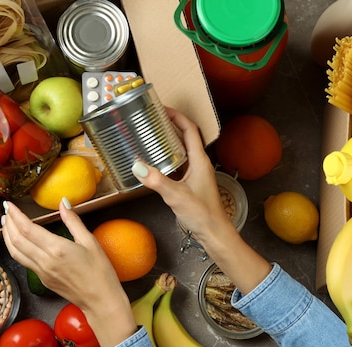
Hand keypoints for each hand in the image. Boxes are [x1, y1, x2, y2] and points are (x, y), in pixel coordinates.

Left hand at [1, 200, 136, 346]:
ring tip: (7, 224)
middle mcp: (45, 261)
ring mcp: (41, 272)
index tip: (10, 204)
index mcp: (57, 249)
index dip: (16, 215)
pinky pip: (23, 261)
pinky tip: (20, 242)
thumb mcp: (90, 241)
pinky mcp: (43, 280)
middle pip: (16, 240)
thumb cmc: (100, 271)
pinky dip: (16, 248)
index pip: (27, 229)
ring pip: (15, 253)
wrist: (100, 300)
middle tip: (6, 211)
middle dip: (9, 224)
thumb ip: (73, 221)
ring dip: (7, 237)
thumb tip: (64, 202)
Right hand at [133, 108, 270, 294]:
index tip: (162, 108)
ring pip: (183, 150)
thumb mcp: (176, 196)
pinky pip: (180, 164)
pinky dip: (168, 158)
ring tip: (152, 136)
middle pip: (186, 137)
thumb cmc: (202, 214)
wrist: (214, 233)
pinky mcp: (192, 184)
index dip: (177, 116)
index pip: (190, 130)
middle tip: (153, 119)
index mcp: (200, 161)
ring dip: (169, 141)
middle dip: (171, 125)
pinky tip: (156, 163)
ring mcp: (196, 174)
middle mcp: (199, 164)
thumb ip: (156, 180)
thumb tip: (137, 166)